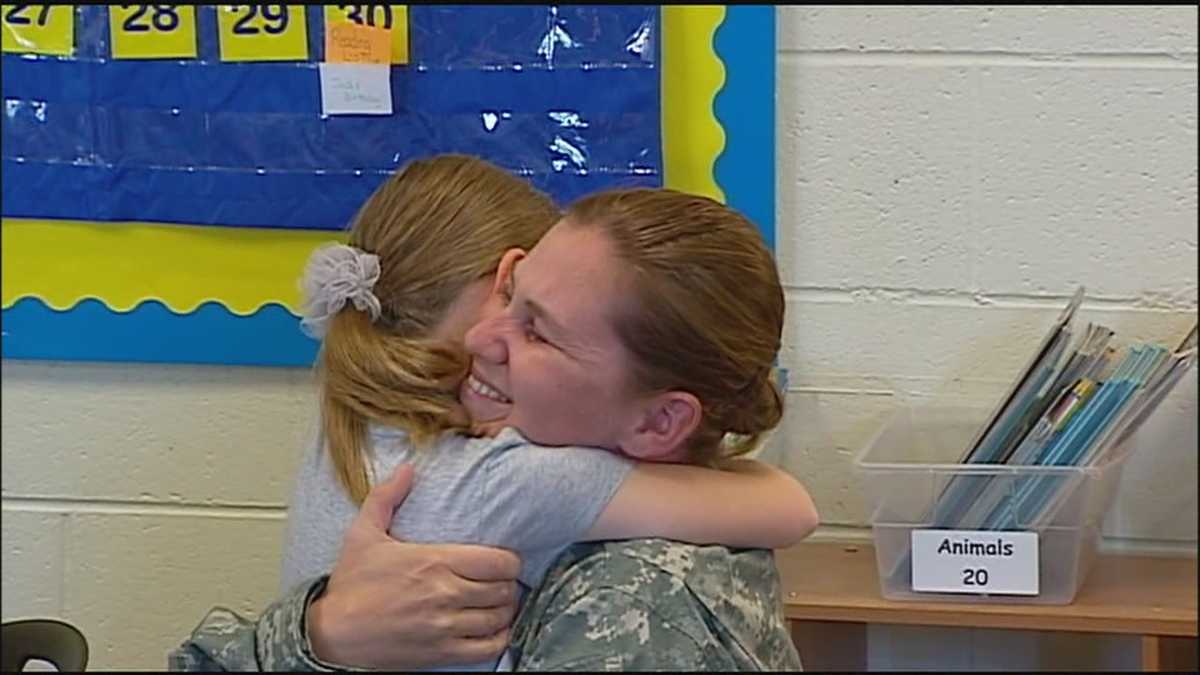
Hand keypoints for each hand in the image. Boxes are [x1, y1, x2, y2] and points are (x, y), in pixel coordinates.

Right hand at [307, 464, 521, 668]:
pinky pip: (488, 648)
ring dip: (504, 611)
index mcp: (435, 561)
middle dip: (507, 585)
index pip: (499, 562)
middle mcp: (446, 593)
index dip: (509, 562)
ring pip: (499, 618)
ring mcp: (445, 626)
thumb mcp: (362, 534)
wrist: (332, 634)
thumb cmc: (350, 585)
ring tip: (496, 605)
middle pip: (504, 590)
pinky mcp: (441, 653)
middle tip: (500, 583)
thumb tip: (406, 469)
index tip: (502, 562)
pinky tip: (491, 630)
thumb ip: (386, 498)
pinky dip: (497, 638)